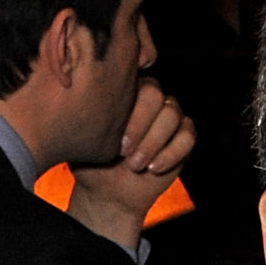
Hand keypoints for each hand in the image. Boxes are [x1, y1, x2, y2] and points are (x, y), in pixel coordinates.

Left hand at [63, 79, 194, 249]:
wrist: (109, 191)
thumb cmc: (92, 161)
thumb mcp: (81, 136)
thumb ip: (83, 114)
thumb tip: (78, 96)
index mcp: (122, 89)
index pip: (132, 73)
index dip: (126, 94)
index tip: (112, 125)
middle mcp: (147, 98)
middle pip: (154, 93)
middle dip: (139, 123)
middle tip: (122, 150)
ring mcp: (167, 116)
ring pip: (171, 114)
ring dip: (153, 141)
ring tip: (135, 164)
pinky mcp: (183, 136)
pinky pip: (187, 136)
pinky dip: (171, 153)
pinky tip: (153, 168)